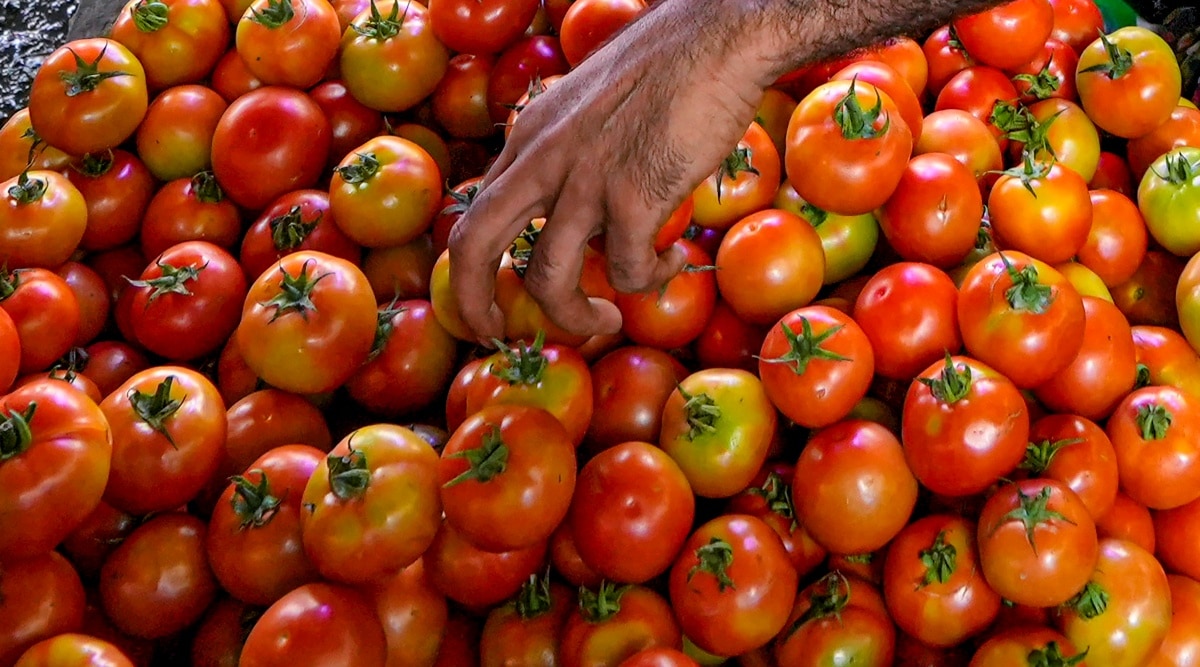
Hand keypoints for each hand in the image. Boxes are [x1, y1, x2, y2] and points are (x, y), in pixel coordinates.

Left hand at [447, 0, 771, 341]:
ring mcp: (583, 179)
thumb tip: (578, 208)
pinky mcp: (633, 197)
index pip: (475, 211)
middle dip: (473, 305)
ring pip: (547, 279)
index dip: (471, 268)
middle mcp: (541, 159)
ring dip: (575, 318)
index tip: (491, 299)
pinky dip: (651, 280)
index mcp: (528, 136)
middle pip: (474, 247)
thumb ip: (570, 153)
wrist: (720, 35)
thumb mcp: (590, 106)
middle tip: (496, 335)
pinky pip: (627, 271)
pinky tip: (673, 261)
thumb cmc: (669, 64)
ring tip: (606, 320)